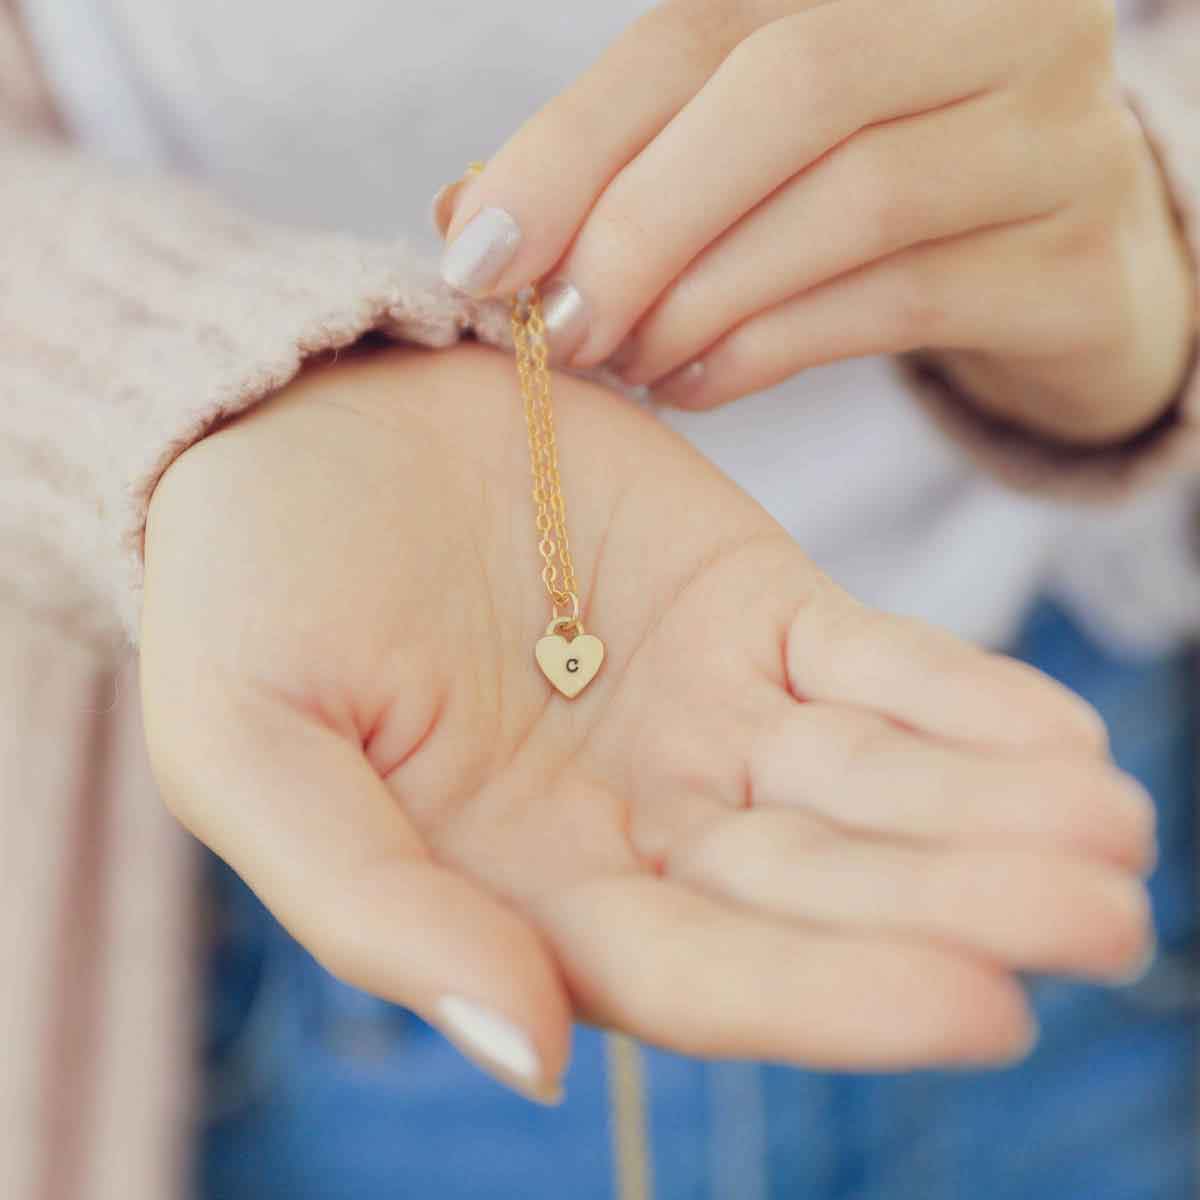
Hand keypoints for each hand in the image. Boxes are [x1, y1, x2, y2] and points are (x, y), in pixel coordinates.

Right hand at [141, 342, 1152, 1103]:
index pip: (698, 971)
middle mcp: (640, 824)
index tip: (978, 1003)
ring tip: (1114, 832)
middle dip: (960, 911)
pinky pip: (874, 666)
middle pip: (820, 894)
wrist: (296, 421)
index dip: (829, 993)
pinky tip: (1060, 739)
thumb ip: (373, 908)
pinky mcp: (751, 608)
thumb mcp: (251, 750)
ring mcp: (709, 715)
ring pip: (875, 791)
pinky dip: (964, 701)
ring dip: (996, 816)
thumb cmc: (245, 590)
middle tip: (1106, 917)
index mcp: (525, 887)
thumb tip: (522, 1049)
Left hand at [435, 0, 1195, 444]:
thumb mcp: (749, 156)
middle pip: (782, 90)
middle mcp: (997, 18)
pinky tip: (695, 386)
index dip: (572, 143)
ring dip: (701, 299)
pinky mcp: (1074, 266)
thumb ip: (627, 163)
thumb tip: (470, 215)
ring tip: (625, 363)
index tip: (481, 255)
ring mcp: (1059, 135)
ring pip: (849, 200)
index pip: (697, 27)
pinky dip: (769, 350)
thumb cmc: (875, 201)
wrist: (1057, 275)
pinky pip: (898, 302)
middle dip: (638, 224)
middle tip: (557, 328)